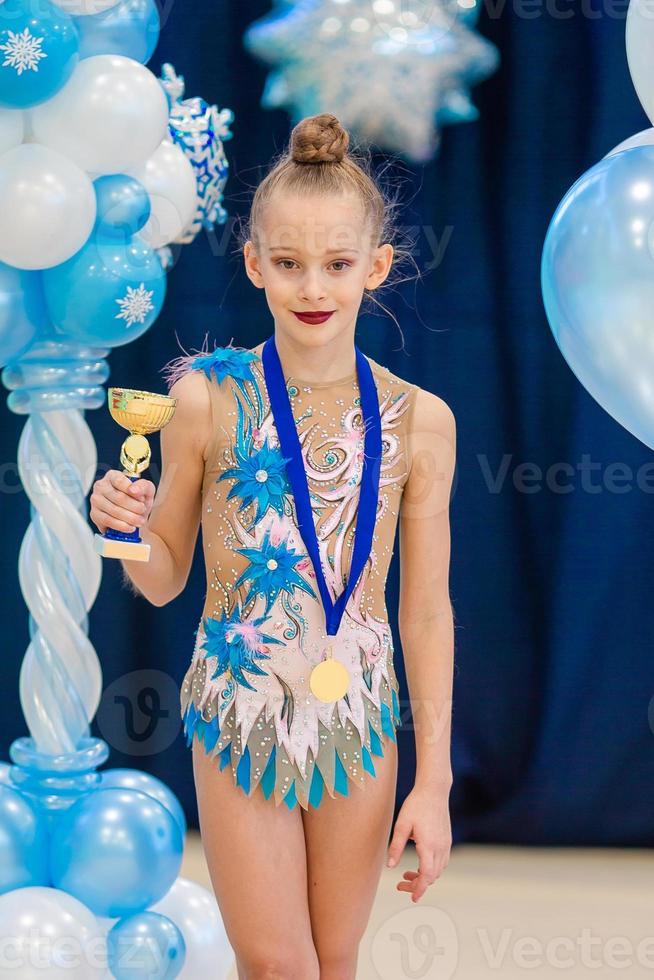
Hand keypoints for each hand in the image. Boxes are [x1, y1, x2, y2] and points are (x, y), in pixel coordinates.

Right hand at [90, 469, 155, 534]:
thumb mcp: (146, 490)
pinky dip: (121, 526)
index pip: (120, 481)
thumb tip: (133, 490)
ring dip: (130, 518)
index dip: (133, 491)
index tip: (142, 499)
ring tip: (140, 521)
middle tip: (143, 511)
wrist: (134, 514)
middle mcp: (101, 486)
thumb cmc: (138, 499)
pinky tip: (130, 527)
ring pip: (113, 510)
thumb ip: (143, 486)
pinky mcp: (94, 514)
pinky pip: (108, 521)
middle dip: (134, 507)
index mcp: (112, 476)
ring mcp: (96, 500)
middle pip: (118, 497)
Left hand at [386, 784, 451, 901]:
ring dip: (424, 877)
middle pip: (432, 876)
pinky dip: (431, 868)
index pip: (427, 876)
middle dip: (418, 885)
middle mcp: (441, 848)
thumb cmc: (416, 805)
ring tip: (406, 874)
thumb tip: (391, 866)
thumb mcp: (401, 825)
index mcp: (429, 846)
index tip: (412, 898)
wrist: (434, 790)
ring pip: (438, 870)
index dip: (419, 889)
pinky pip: (442, 861)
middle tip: (400, 885)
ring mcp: (446, 844)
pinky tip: (420, 863)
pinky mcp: (447, 839)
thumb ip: (396, 847)